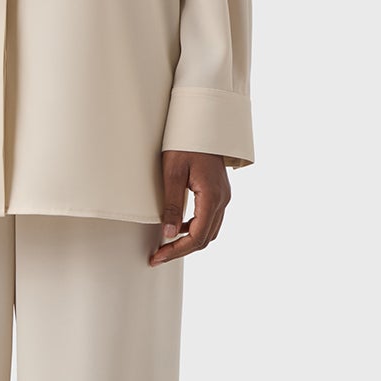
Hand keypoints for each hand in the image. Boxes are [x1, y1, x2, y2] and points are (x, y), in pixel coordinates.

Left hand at [149, 149, 231, 265]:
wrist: (203, 124)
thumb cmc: (186, 143)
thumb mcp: (173, 173)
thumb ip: (172, 205)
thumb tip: (168, 234)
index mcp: (212, 197)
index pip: (197, 237)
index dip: (176, 251)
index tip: (157, 257)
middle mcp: (222, 200)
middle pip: (205, 238)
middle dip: (181, 250)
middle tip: (157, 257)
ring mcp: (223, 197)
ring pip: (210, 231)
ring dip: (189, 242)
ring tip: (165, 246)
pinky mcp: (219, 193)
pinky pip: (210, 219)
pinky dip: (195, 229)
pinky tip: (178, 227)